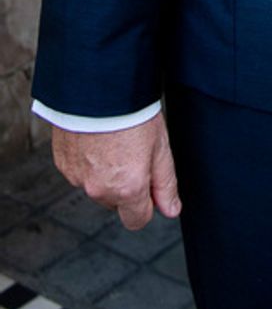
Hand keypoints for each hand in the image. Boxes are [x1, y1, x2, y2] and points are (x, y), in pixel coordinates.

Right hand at [51, 116, 179, 230]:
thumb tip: (171, 210)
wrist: (98, 88)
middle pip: (116, 202)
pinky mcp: (63, 164)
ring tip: (114, 141)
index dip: (147, 204)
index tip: (150, 182)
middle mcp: (99, 190)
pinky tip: (96, 139)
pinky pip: (79, 172)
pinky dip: (88, 161)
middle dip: (126, 186)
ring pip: (97, 186)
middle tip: (132, 152)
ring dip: (105, 173)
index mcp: (127, 189)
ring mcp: (77, 178)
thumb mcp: (160, 146)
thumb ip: (165, 183)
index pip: (137, 220)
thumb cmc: (133, 113)